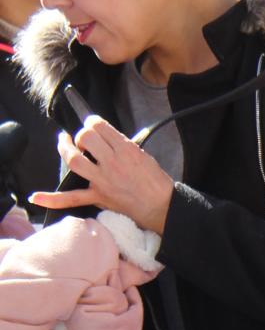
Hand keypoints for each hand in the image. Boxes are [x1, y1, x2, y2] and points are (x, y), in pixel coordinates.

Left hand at [31, 115, 173, 235]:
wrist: (162, 207)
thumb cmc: (156, 182)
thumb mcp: (143, 155)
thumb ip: (123, 145)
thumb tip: (106, 139)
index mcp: (125, 149)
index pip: (99, 125)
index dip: (93, 122)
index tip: (94, 125)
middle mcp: (111, 163)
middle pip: (85, 138)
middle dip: (82, 134)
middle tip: (85, 138)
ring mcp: (102, 181)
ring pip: (74, 160)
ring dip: (65, 148)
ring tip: (65, 143)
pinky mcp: (98, 197)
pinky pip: (72, 198)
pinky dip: (52, 199)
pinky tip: (36, 197)